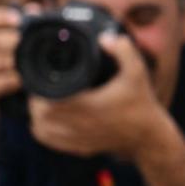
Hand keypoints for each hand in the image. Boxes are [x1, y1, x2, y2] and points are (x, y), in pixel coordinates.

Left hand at [29, 32, 166, 159]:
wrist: (149, 135)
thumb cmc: (141, 102)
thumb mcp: (137, 72)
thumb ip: (123, 51)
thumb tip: (104, 37)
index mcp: (89, 105)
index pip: (50, 101)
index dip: (40, 90)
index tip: (41, 79)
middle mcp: (81, 124)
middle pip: (40, 115)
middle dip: (35, 100)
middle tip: (39, 88)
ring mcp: (78, 138)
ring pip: (41, 130)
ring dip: (35, 115)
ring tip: (40, 102)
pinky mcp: (79, 148)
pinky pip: (50, 142)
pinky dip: (41, 131)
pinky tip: (44, 120)